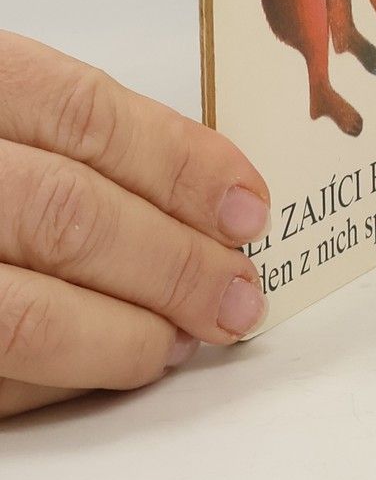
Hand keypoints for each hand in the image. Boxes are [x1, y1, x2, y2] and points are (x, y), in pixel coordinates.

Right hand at [0, 32, 269, 419]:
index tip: (247, 204)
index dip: (179, 163)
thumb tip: (199, 185)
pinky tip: (107, 366)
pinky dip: (55, 374)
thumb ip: (67, 133)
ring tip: (185, 336)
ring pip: (20, 311)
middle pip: (66, 214)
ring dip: (121, 332)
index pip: (85, 115)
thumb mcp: (0, 105)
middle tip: (239, 292)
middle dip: (171, 261)